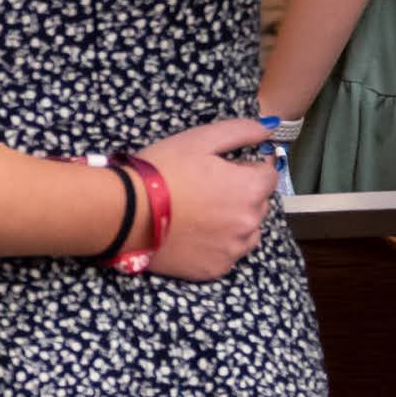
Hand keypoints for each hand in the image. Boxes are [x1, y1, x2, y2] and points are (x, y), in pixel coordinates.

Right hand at [131, 116, 279, 281]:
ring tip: (203, 213)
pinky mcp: (215, 268)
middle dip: (243, 194)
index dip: (248, 168)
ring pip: (248, 232)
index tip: (225, 168)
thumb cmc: (162, 171)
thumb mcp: (199, 139)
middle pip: (259, 204)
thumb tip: (269, 127)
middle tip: (208, 189)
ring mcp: (233, 249)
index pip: (269, 175)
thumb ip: (240, 130)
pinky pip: (228, 254)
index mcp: (250, 188)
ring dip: (235, 222)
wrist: (125, 213)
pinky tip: (195, 233)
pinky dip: (218, 244)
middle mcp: (249, 222)